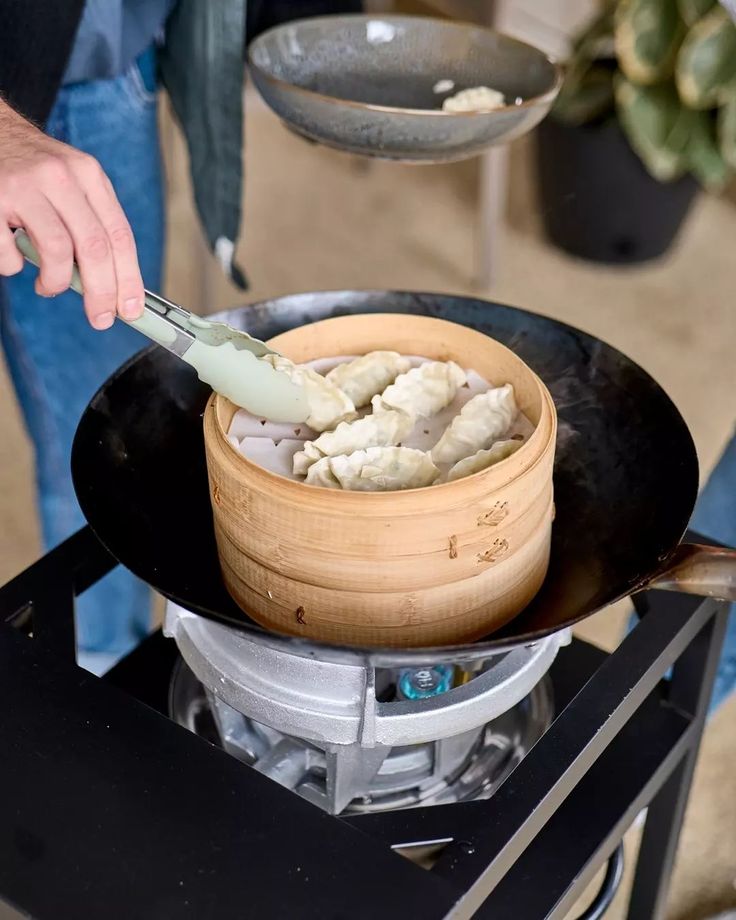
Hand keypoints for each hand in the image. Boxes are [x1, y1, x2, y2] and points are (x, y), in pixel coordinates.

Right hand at [0, 99, 143, 328]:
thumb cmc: (34, 169)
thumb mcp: (72, 182)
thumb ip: (91, 223)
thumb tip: (112, 284)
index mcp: (88, 175)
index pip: (120, 236)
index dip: (129, 279)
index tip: (131, 310)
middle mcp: (61, 177)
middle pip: (95, 247)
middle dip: (101, 292)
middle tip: (100, 318)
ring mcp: (24, 186)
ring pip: (57, 252)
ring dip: (56, 282)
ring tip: (48, 286)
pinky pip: (10, 253)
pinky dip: (14, 267)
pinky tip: (14, 258)